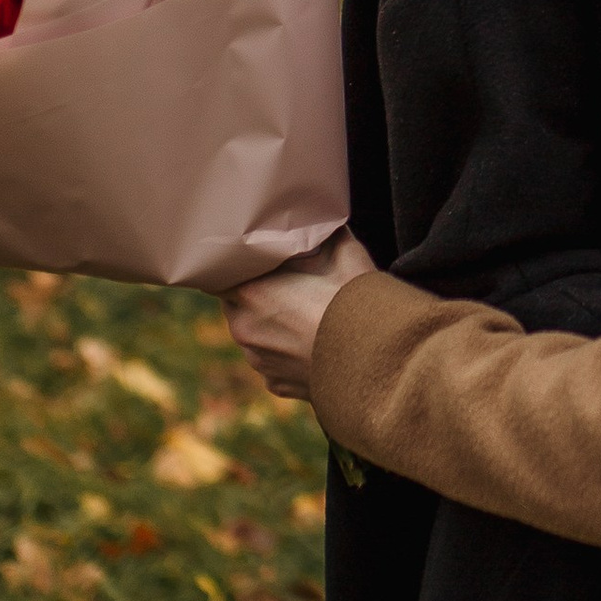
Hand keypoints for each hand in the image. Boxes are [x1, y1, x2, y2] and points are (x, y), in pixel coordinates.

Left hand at [223, 228, 375, 404]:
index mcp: (249, 293)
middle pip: (237, 303)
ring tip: (304, 317)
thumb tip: (320, 215)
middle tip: (286, 283)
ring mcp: (258, 361)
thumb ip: (322, 231)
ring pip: (254, 334)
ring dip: (270, 325)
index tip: (254, 258)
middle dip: (256, 294)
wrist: (379, 361)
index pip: (221, 274)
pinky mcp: (275, 385)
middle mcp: (243, 329)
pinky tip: (312, 344)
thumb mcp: (343, 251)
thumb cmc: (357, 301)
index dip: (236, 265)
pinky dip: (286, 353)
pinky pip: (273, 362)